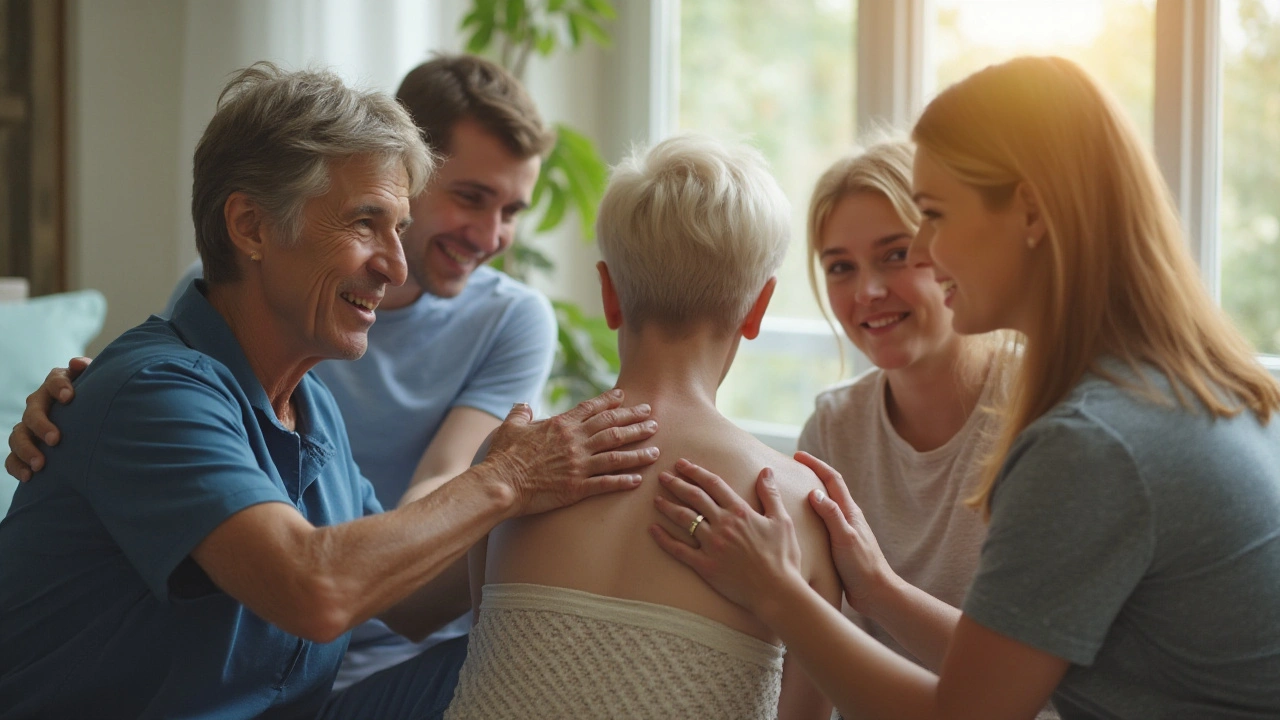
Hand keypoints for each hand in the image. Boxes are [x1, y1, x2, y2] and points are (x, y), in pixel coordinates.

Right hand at [5, 357, 91, 481]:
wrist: (88, 419)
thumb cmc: (96, 398)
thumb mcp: (96, 383)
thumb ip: (89, 372)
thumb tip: (77, 363)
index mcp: (57, 384)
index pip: (54, 380)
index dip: (59, 387)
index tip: (69, 398)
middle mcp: (39, 403)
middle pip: (33, 411)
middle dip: (42, 425)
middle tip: (56, 439)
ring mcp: (28, 426)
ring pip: (18, 435)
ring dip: (27, 450)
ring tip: (41, 465)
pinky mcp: (25, 446)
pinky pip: (12, 457)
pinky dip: (17, 466)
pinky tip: (29, 477)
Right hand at [483, 388, 659, 516]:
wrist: (501, 483)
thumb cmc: (503, 455)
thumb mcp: (510, 427)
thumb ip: (521, 414)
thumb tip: (523, 405)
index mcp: (561, 425)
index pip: (592, 408)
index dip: (611, 401)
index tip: (626, 397)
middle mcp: (575, 441)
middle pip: (612, 428)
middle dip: (635, 422)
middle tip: (653, 418)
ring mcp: (578, 464)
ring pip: (616, 454)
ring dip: (638, 451)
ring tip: (656, 450)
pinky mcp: (577, 487)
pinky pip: (606, 483)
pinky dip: (624, 480)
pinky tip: (639, 479)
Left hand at [650, 459, 804, 615]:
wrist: (776, 591)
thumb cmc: (783, 557)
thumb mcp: (781, 520)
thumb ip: (770, 494)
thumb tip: (766, 470)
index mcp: (739, 511)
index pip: (713, 484)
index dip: (695, 472)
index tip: (681, 464)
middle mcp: (722, 524)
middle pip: (694, 497)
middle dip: (676, 484)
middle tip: (662, 476)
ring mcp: (711, 544)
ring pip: (683, 519)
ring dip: (668, 506)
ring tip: (656, 498)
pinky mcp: (704, 565)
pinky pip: (678, 549)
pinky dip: (664, 539)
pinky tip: (652, 530)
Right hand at [795, 451, 895, 613]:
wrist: (876, 593)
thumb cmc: (862, 566)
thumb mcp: (845, 538)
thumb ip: (831, 515)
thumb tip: (814, 492)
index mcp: (849, 512)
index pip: (832, 480)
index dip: (816, 465)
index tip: (798, 456)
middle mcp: (847, 518)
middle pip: (829, 488)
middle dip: (812, 474)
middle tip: (791, 468)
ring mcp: (843, 530)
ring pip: (825, 506)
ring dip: (810, 493)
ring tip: (790, 492)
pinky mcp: (839, 545)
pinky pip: (822, 523)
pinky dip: (810, 515)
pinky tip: (799, 524)